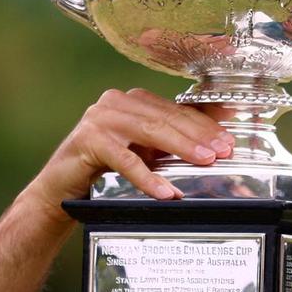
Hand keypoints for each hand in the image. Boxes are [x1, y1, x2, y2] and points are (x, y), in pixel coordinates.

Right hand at [26, 88, 234, 211]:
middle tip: (223, 152)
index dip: (205, 124)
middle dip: (199, 135)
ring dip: (181, 148)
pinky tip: (165, 191)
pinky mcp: (88, 140)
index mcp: (133, 100)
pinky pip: (125, 159)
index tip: (229, 139)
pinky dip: (147, 177)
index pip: (176, 109)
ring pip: (150, 131)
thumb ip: (173, 141)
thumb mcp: (146, 152)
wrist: (61, 187)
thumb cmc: (106, 167)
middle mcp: (116, 102)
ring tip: (205, 162)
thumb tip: (214, 142)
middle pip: (167, 117)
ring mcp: (100, 118)